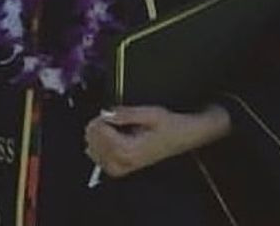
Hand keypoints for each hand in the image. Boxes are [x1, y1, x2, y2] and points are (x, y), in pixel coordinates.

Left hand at [84, 104, 230, 178]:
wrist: (184, 137)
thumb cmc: (170, 125)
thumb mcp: (150, 113)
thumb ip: (126, 114)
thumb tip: (107, 112)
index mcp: (131, 150)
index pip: (102, 137)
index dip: (99, 122)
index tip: (105, 113)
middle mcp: (127, 162)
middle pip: (96, 147)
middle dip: (95, 129)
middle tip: (104, 117)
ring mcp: (126, 167)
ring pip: (96, 156)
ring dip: (95, 139)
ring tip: (103, 127)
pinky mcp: (127, 167)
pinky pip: (103, 162)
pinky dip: (99, 150)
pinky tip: (104, 140)